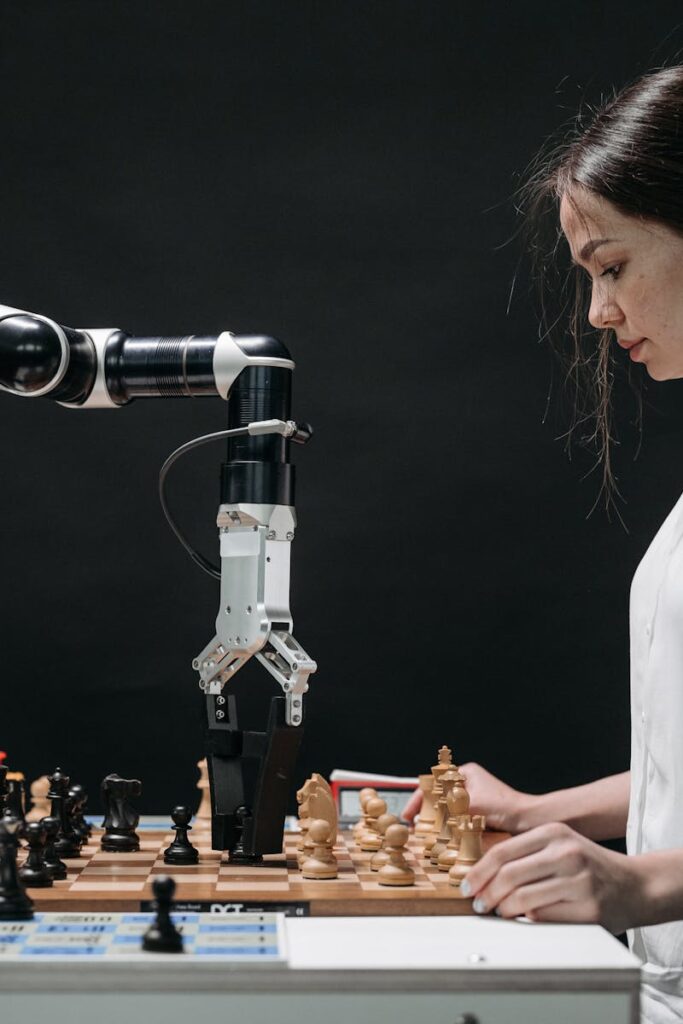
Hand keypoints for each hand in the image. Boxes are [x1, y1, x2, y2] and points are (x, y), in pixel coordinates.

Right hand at [403, 762, 526, 830]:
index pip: (434, 784)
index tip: (408, 816)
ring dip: (437, 822)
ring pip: (446, 810)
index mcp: (466, 773)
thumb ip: (448, 808)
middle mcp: (468, 783)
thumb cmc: (506, 808)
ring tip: (427, 835)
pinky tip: (444, 839)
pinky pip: (457, 820)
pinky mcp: (479, 814)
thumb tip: (427, 818)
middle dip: (426, 812)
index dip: (418, 800)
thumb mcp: (472, 805)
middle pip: (438, 797)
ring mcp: (474, 799)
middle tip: (415, 827)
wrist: (531, 821)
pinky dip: (449, 829)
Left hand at [461, 821, 638, 932]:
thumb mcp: (560, 845)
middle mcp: (566, 852)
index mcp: (554, 832)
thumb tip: (482, 874)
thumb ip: (527, 853)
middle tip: (478, 904)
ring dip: (503, 910)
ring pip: (523, 899)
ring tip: (498, 912)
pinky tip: (523, 918)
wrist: (635, 884)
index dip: (479, 871)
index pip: (503, 851)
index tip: (466, 886)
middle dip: (486, 893)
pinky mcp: (588, 908)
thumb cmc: (589, 866)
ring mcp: (579, 881)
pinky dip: (527, 920)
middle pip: (509, 875)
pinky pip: (544, 917)